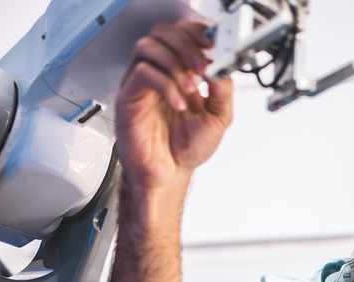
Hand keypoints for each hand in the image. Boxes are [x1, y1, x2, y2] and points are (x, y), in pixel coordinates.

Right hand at [115, 20, 232, 195]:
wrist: (170, 175)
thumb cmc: (187, 148)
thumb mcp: (219, 118)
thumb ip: (223, 91)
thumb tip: (222, 66)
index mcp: (179, 72)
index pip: (182, 35)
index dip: (197, 34)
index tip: (213, 47)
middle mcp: (158, 74)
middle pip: (163, 33)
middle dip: (187, 46)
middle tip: (202, 67)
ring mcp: (142, 84)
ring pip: (148, 47)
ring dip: (174, 62)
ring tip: (191, 87)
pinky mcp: (129, 98)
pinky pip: (142, 74)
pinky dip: (165, 85)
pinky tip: (179, 103)